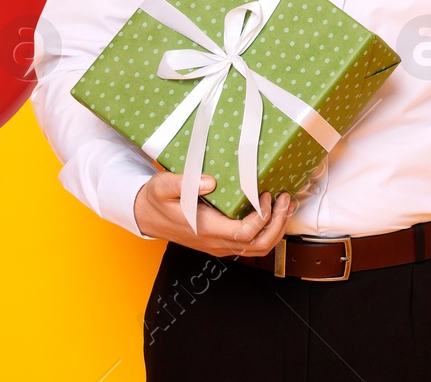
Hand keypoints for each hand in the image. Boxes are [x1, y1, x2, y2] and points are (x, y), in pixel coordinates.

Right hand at [134, 172, 293, 256]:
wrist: (146, 215)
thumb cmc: (156, 201)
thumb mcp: (162, 186)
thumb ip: (184, 183)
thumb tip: (210, 181)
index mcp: (206, 229)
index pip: (244, 233)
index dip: (261, 217)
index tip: (265, 195)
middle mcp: (216, 243)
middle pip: (259, 245)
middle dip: (277, 224)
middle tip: (284, 200)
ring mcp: (220, 245)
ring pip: (258, 248)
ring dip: (276, 229)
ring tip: (284, 205)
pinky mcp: (221, 242)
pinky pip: (251, 244)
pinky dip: (267, 230)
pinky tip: (271, 212)